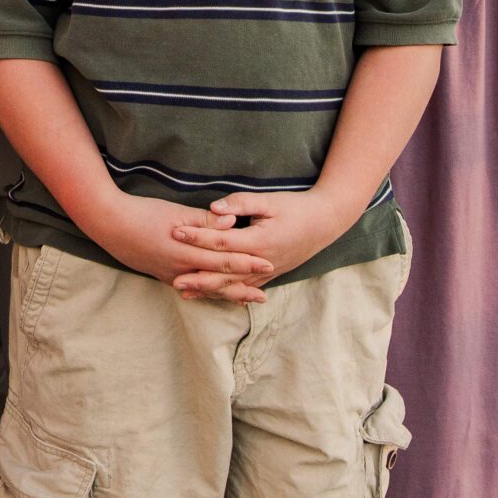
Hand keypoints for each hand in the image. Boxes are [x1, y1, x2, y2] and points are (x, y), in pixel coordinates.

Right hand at [78, 192, 272, 299]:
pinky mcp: (163, 275)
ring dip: (226, 295)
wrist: (110, 225)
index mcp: (188, 252)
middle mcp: (181, 269)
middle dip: (243, 287)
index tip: (269, 264)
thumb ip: (206, 220)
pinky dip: (206, 293)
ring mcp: (172, 275)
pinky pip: (191, 288)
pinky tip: (213, 294)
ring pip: (205, 289)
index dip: (248, 262)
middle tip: (264, 295)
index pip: (225, 260)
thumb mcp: (176, 213)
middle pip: (219, 281)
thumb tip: (234, 221)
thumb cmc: (143, 213)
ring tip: (245, 300)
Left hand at [169, 189, 357, 299]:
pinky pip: (245, 288)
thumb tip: (215, 208)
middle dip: (197, 277)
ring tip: (185, 293)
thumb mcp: (269, 200)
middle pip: (224, 273)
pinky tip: (212, 297)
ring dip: (208, 290)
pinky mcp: (270, 275)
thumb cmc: (296, 207)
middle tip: (172, 280)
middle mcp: (261, 262)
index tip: (176, 232)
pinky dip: (226, 293)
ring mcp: (267, 272)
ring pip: (233, 286)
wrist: (324, 222)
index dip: (197, 237)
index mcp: (259, 241)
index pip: (221, 242)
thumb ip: (241, 203)